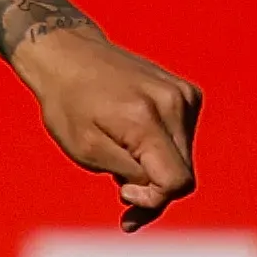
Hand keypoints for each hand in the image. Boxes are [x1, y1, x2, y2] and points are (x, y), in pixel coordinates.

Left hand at [14, 27, 200, 228]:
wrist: (70, 56)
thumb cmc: (69, 106)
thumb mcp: (86, 151)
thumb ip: (128, 174)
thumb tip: (158, 192)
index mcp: (147, 120)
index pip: (177, 182)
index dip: (152, 200)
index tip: (122, 192)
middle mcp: (175, 104)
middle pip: (183, 174)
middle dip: (152, 190)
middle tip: (119, 190)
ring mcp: (186, 95)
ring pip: (183, 159)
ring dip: (155, 168)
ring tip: (121, 154)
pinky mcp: (188, 93)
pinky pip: (182, 139)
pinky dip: (160, 149)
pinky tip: (134, 139)